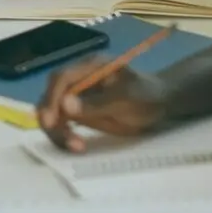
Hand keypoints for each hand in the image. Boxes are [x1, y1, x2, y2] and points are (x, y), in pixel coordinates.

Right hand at [38, 58, 167, 152]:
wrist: (160, 106)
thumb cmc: (146, 96)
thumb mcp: (126, 99)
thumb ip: (96, 102)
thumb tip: (65, 105)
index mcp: (89, 66)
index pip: (61, 78)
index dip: (52, 97)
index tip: (51, 121)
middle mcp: (78, 79)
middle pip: (51, 94)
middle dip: (51, 116)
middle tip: (63, 138)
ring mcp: (77, 95)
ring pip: (53, 111)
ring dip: (57, 130)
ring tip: (76, 146)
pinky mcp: (79, 112)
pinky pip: (63, 123)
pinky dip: (64, 135)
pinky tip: (77, 146)